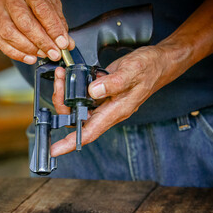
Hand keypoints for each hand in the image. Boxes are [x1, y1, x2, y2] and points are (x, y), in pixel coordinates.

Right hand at [0, 0, 74, 64]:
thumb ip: (58, 21)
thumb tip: (67, 43)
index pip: (42, 10)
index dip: (53, 30)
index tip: (63, 44)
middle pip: (24, 24)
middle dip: (42, 43)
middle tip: (54, 54)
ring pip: (9, 34)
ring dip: (28, 49)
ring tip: (42, 54)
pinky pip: (0, 41)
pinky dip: (16, 53)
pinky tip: (29, 57)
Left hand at [50, 44, 185, 156]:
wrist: (157, 63)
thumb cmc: (149, 69)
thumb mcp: (132, 72)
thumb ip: (114, 83)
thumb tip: (93, 91)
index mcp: (116, 111)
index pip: (90, 132)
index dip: (71, 142)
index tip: (55, 150)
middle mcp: (108, 110)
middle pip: (78, 119)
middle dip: (62, 104)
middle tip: (59, 82)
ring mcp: (105, 102)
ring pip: (78, 107)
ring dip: (66, 94)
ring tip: (62, 76)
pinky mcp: (103, 92)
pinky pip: (83, 96)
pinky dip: (73, 87)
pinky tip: (71, 75)